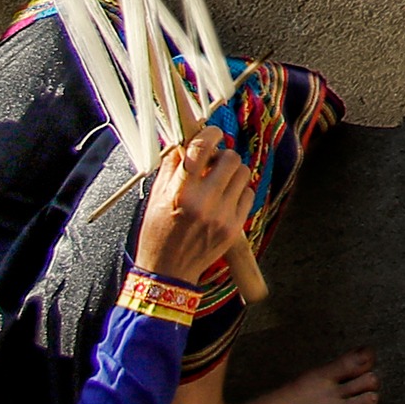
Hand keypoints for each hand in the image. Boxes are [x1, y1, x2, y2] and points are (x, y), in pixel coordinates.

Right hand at [138, 125, 258, 283]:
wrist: (168, 271)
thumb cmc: (158, 233)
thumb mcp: (155, 197)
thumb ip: (171, 166)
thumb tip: (186, 140)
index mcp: (179, 192)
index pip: (201, 148)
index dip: (210, 133)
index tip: (212, 132)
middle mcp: (203, 201)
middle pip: (230, 157)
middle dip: (222, 155)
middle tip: (213, 164)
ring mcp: (222, 215)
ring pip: (243, 172)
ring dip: (232, 172)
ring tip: (219, 182)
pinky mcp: (234, 227)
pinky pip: (249, 193)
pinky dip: (239, 191)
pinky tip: (225, 199)